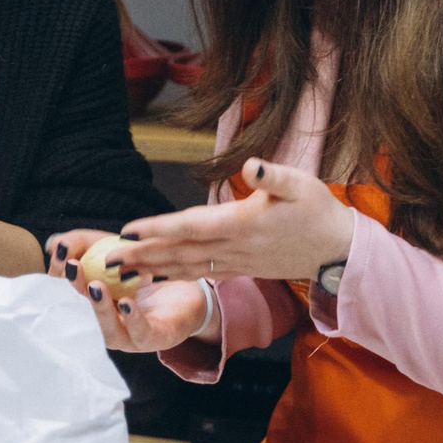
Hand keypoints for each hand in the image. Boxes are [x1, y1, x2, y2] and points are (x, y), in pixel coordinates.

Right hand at [47, 231, 211, 352]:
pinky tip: (126, 302)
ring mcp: (131, 336)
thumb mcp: (116, 249)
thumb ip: (83, 244)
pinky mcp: (156, 339)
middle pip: (85, 315)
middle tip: (72, 268)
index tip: (61, 254)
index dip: (61, 275)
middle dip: (76, 290)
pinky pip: (141, 334)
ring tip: (95, 287)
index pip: (71, 293)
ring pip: (110, 332)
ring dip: (100, 310)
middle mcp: (109, 323)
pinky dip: (132, 319)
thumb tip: (54, 245)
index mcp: (95, 304)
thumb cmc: (148, 271)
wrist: (192, 286)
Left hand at [106, 158, 353, 285]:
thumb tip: (252, 165)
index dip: (158, 229)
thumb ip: (274, 175)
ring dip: (151, 269)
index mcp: (243, 224)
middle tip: (106, 259)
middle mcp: (234, 248)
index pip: (191, 226)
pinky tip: (153, 277)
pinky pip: (199, 274)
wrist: (336, 250)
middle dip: (141, 255)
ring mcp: (235, 262)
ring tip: (119, 272)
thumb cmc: (318, 211)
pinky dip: (173, 276)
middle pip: (179, 251)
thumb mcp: (302, 184)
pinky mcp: (239, 269)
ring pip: (185, 267)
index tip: (128, 230)